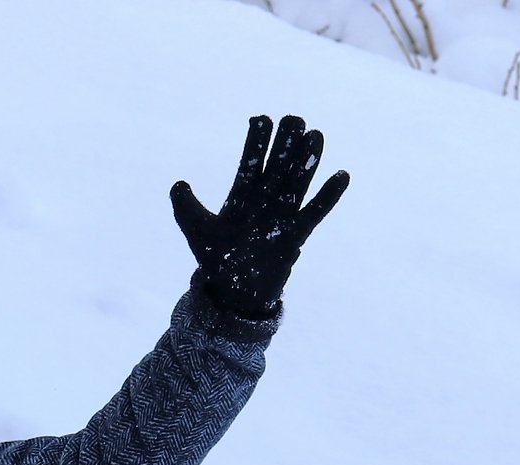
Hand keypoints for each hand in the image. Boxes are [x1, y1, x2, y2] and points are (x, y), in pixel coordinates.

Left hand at [170, 114, 348, 319]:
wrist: (234, 292)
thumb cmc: (217, 259)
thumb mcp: (197, 231)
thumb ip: (186, 207)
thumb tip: (178, 185)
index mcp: (243, 196)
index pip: (251, 163)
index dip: (256, 142)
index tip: (260, 119)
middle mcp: (265, 201)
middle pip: (278, 166)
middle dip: (285, 143)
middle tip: (293, 118)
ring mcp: (282, 215)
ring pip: (298, 182)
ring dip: (307, 160)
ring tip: (315, 135)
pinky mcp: (296, 234)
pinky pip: (315, 212)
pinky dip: (328, 195)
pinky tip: (341, 174)